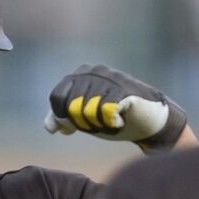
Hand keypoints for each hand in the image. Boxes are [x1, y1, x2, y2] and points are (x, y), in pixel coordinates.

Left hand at [45, 64, 186, 148]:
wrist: (149, 120)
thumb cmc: (115, 117)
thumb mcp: (85, 119)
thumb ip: (65, 119)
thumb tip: (49, 128)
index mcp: (79, 75)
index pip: (56, 97)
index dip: (64, 118)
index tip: (79, 126)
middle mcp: (92, 71)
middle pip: (71, 107)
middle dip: (84, 124)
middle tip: (101, 123)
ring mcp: (109, 78)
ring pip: (87, 111)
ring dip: (99, 125)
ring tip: (111, 122)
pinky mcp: (124, 89)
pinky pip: (105, 112)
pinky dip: (112, 124)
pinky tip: (120, 121)